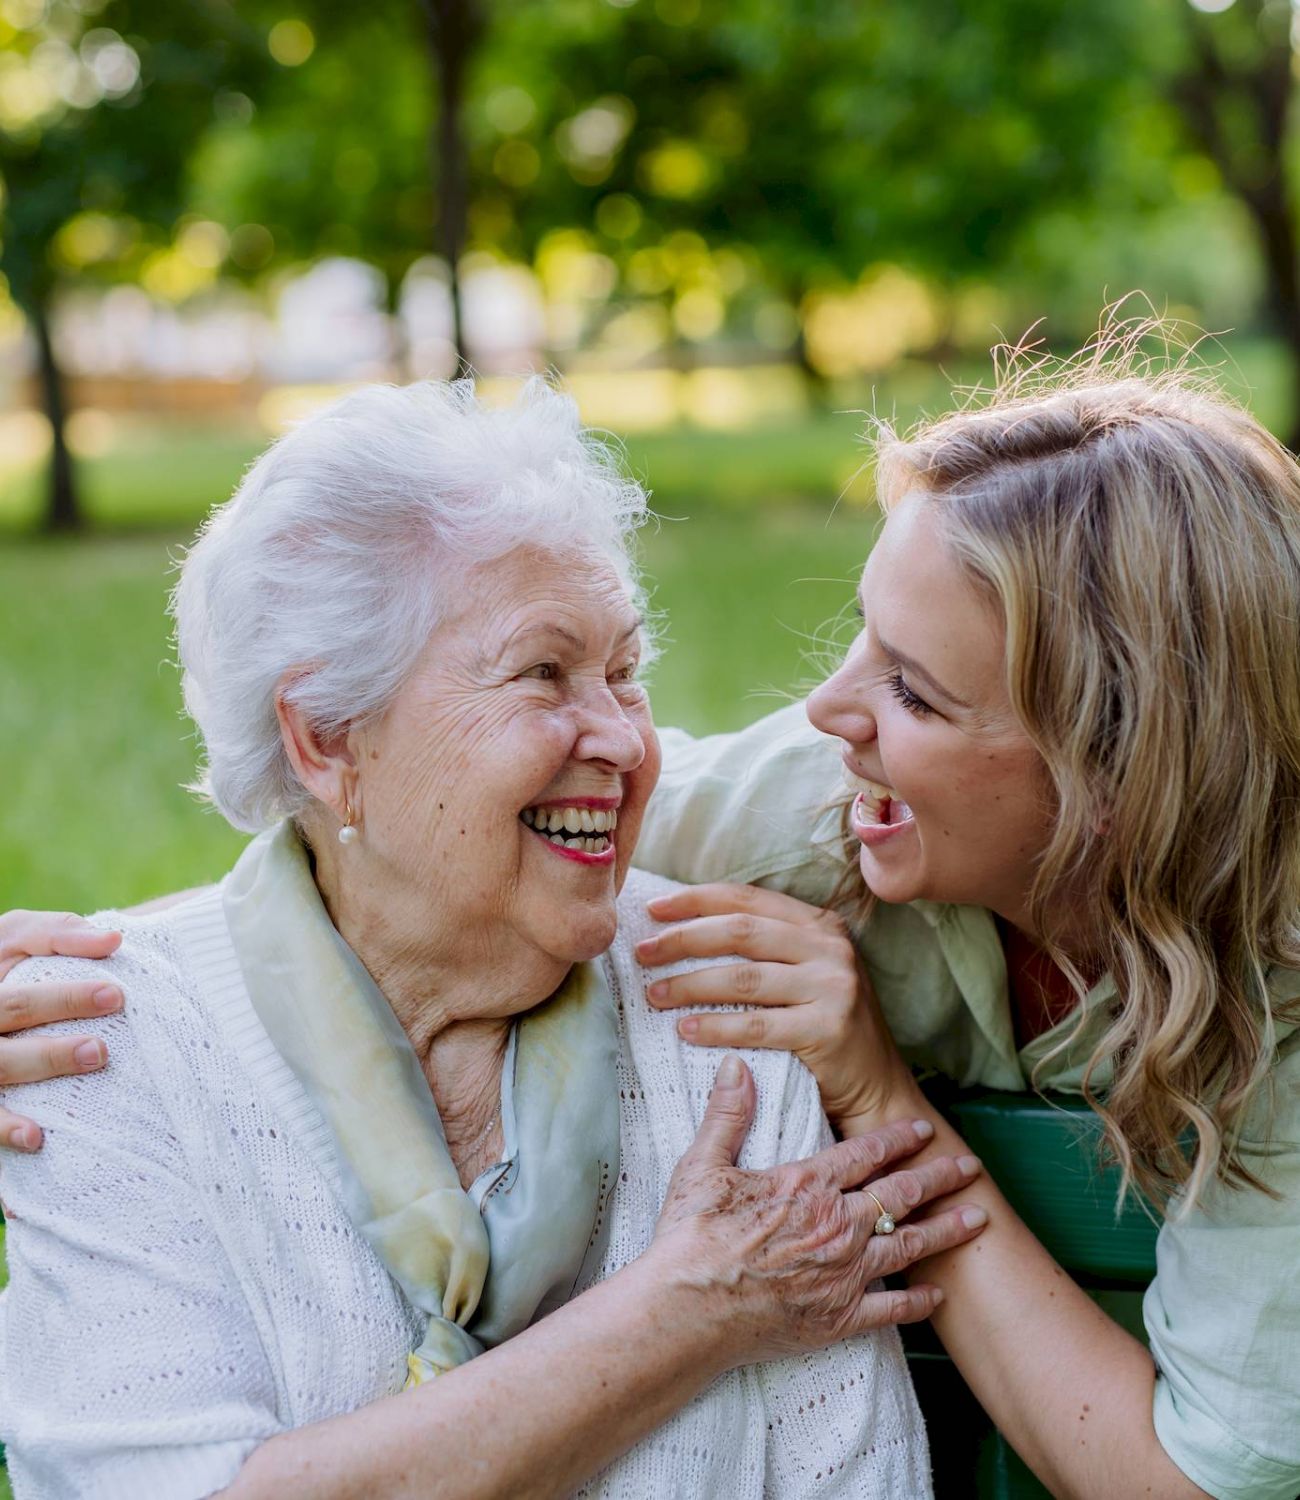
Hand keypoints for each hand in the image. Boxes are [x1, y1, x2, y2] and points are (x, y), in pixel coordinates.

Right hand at [0, 909, 122, 1150]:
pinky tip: (36, 1137)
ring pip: (0, 1071)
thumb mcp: (14, 939)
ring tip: (91, 1063)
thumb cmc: (4, 968)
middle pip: (10, 1031)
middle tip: (104, 1047)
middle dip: (56, 1040)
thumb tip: (113, 940)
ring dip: (42, 1070)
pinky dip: (6, 1129)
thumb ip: (57, 934)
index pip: (20, 996)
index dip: (65, 997)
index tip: (117, 996)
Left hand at [637, 883, 909, 1129]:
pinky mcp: (828, 1028)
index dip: (696, 901)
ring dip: (689, 985)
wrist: (877, 1087)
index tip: (653, 910)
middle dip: (683, 940)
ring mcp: (833, 986)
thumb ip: (764, 947)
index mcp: (820, 924)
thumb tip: (682, 929)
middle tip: (643, 953)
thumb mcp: (805, 972)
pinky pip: (755, 1025)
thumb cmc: (824, 1026)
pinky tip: (685, 1029)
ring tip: (653, 995)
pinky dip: (715, 1027)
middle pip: (740, 932)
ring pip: (742, 978)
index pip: (748, 899)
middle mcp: (830, 948)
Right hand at [650, 1054, 985, 1364]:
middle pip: (900, 1194)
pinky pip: (892, 1309)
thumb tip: (737, 1065)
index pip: (865, 1153)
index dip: (898, 1138)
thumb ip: (727, 1114)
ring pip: (909, 1245)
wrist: (689, 1311)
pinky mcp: (840, 1317)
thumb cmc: (692, 1238)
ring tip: (977, 1218)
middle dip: (938, 1176)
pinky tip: (938, 1295)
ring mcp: (844, 1273)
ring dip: (946, 1230)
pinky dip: (919, 1302)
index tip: (923, 1128)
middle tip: (968, 1166)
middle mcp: (837, 1224)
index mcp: (808, 1185)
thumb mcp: (703, 1165)